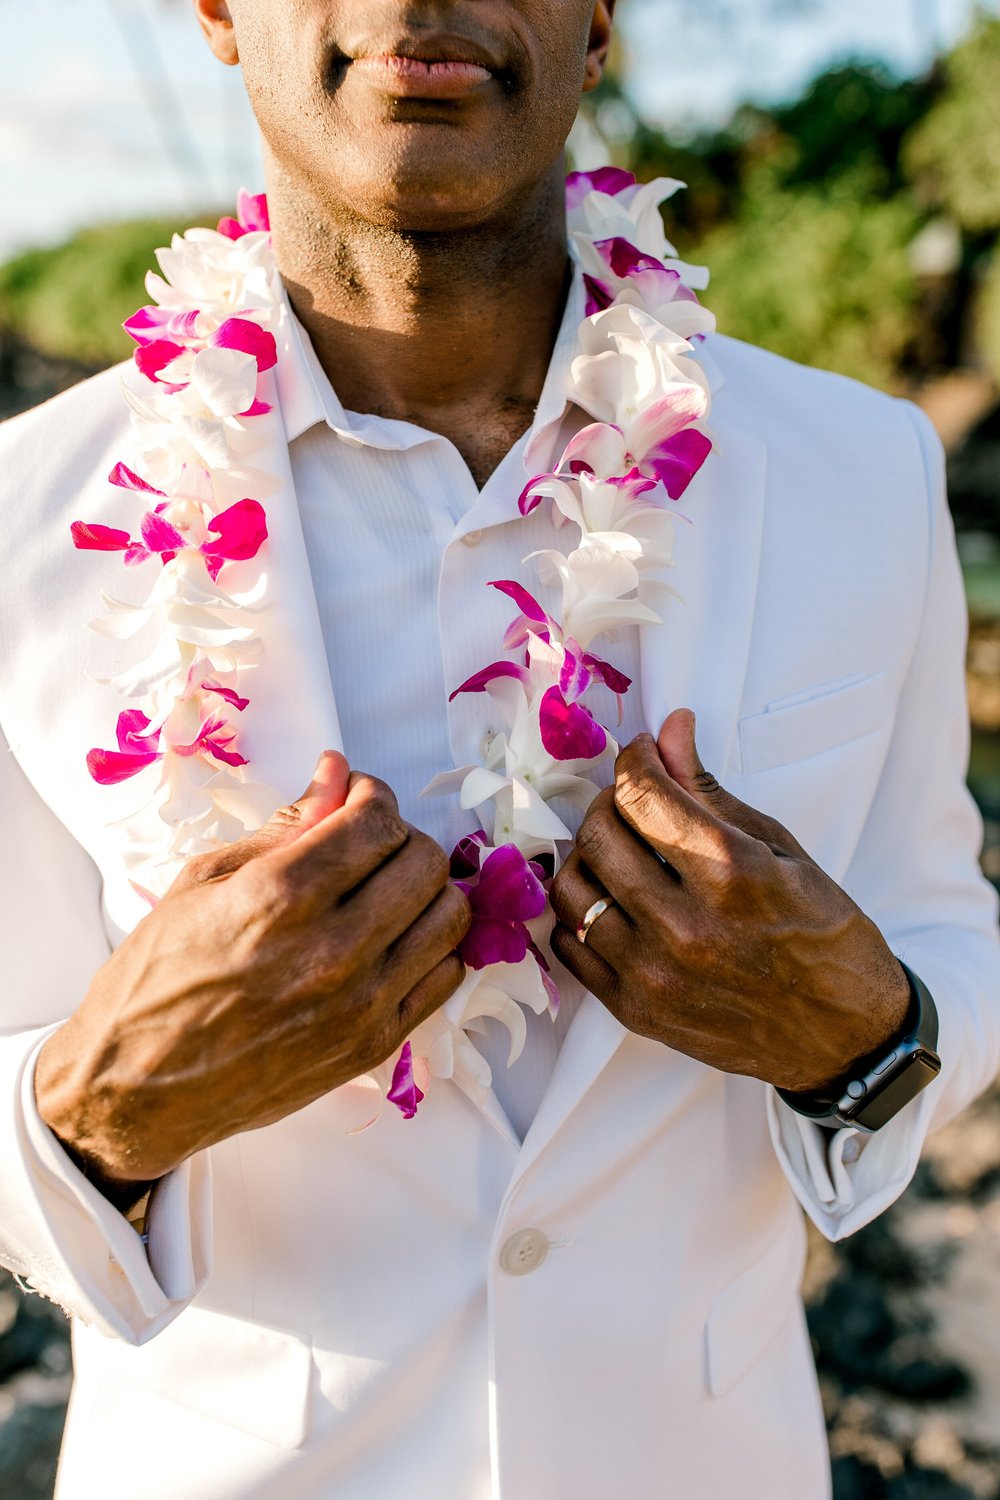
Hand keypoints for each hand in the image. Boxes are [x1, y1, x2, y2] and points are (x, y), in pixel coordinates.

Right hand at [35, 752, 469, 1191]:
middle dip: (401, 837)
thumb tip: (335, 773)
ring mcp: (362, 1001)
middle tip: (369, 844)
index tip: (356, 797)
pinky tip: (394, 939)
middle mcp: (333, 948)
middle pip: (425, 861)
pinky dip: (432, 945)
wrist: (138, 1087)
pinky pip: (446, 975)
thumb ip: (285, 826)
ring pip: (451, 915)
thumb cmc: (156, 979)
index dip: (372, 794)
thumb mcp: (203, 882)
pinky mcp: (375, 1043)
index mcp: (282, 896)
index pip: (376, 820)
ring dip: (426, 888)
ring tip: (386, 890)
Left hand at [550, 710, 910, 1094]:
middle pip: (599, 834)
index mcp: (731, 873)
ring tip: (621, 852)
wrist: (844, 1038)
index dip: (636, 760)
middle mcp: (685, 924)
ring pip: (574, 888)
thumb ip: (711, 793)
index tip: (645, 755)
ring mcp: (654, 973)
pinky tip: (613, 901)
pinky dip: (581, 913)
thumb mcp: (780, 851)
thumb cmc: (824, 936)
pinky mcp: (635, 1010)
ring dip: (590, 856)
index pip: (642, 794)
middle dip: (611, 802)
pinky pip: (569, 946)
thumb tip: (669, 731)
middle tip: (636, 803)